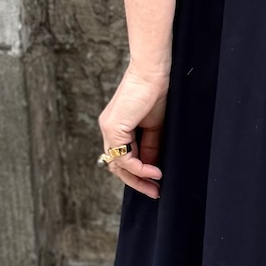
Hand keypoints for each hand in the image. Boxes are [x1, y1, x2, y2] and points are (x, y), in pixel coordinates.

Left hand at [98, 62, 168, 199]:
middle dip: (136, 182)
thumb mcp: (155, 126)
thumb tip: (152, 167)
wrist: (155, 73)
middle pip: (117, 166)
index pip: (122, 159)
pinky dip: (140, 168)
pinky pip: (124, 157)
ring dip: (137, 178)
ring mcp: (108, 129)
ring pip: (118, 165)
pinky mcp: (113, 128)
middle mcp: (108, 130)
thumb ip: (151, 146)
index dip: (138, 174)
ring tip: (156, 185)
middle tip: (155, 192)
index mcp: (117, 128)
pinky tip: (155, 171)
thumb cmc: (157, 93)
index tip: (155, 184)